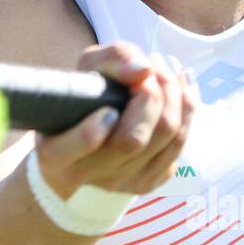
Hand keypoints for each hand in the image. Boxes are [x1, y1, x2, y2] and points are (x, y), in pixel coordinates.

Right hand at [33, 41, 197, 198]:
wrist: (86, 146)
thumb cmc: (82, 101)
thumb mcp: (85, 72)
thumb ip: (111, 60)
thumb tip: (144, 70)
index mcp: (56, 155)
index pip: (78, 149)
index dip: (92, 132)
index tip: (107, 108)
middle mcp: (88, 175)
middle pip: (132, 140)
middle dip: (151, 95)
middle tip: (152, 64)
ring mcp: (121, 183)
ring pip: (164, 141)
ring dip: (176, 96)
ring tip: (168, 69)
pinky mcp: (147, 184)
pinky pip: (178, 147)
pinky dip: (188, 110)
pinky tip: (182, 86)